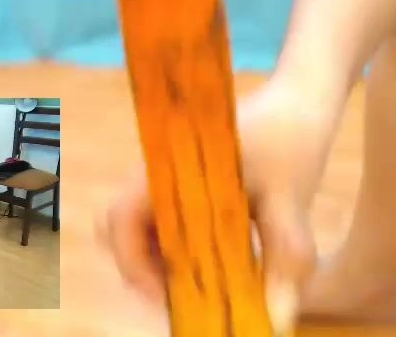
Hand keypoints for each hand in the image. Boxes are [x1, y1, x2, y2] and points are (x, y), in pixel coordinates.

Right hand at [99, 85, 321, 332]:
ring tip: (202, 281)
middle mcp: (154, 170)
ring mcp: (163, 174)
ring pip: (137, 225)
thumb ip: (284, 256)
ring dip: (159, 258)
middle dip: (142, 266)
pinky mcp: (177, 180)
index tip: (168, 296)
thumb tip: (276, 317)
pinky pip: (158, 218)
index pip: (120, 217)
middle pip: (117, 226)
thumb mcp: (289, 197)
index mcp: (166, 165)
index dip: (134, 263)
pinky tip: (212, 256)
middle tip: (182, 293)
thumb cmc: (289, 139)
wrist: (296, 99)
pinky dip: (173, 244)